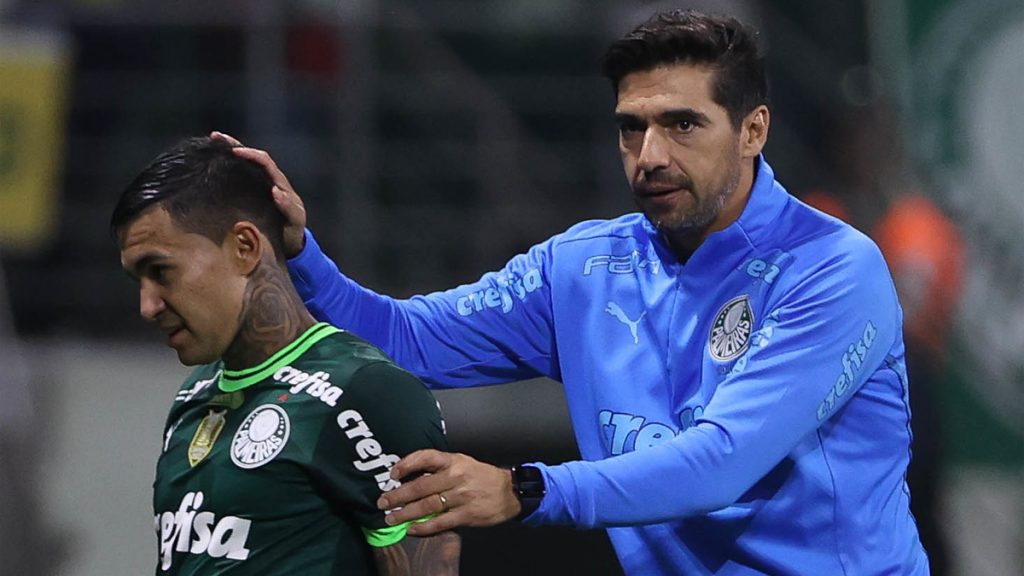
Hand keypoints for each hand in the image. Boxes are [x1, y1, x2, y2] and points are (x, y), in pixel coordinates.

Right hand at [210, 131, 306, 257]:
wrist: (291, 242)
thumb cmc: (293, 231)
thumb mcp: (295, 221)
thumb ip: (289, 207)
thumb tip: (276, 191)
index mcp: (280, 183)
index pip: (265, 162)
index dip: (251, 154)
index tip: (235, 151)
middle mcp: (270, 180)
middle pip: (253, 157)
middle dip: (235, 145)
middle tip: (215, 136)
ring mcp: (261, 186)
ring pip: (245, 164)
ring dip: (229, 152)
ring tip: (212, 142)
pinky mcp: (253, 193)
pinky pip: (240, 176)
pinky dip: (228, 167)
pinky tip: (214, 163)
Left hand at [377, 449, 520, 535]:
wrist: (509, 491)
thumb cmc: (481, 476)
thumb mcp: (462, 462)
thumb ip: (440, 468)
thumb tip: (411, 476)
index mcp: (453, 460)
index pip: (425, 457)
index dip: (406, 464)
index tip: (392, 474)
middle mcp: (456, 476)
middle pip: (421, 486)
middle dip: (398, 495)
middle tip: (382, 502)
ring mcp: (461, 496)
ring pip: (428, 505)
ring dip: (406, 513)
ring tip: (391, 518)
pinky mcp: (467, 514)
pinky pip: (441, 522)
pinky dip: (424, 527)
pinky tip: (412, 529)